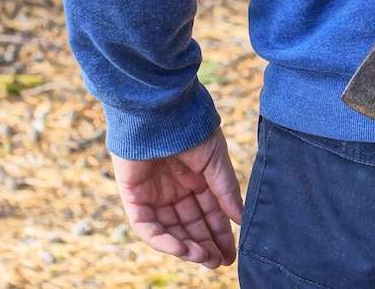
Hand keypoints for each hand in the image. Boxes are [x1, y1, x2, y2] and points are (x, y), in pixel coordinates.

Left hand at [111, 127, 243, 268]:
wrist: (161, 111)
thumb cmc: (192, 129)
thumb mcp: (216, 163)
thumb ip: (226, 192)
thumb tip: (240, 219)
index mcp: (196, 179)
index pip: (209, 214)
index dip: (220, 234)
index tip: (231, 255)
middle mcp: (175, 189)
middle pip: (190, 225)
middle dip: (204, 245)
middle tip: (217, 262)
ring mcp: (154, 193)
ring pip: (169, 230)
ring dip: (186, 246)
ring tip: (202, 258)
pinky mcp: (134, 196)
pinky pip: (146, 225)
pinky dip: (163, 239)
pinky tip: (181, 248)